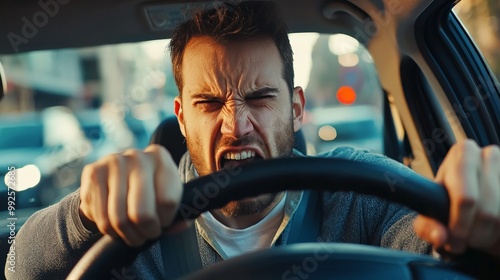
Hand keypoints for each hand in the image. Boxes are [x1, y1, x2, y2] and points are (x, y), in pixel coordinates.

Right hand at [79, 144, 187, 245]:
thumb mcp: (169, 195)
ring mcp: (112, 162)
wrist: (121, 171)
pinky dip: (109, 230)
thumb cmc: (151, 188)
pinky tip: (116, 225)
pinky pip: (100, 217)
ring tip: (133, 235)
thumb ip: (178, 213)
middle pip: (141, 214)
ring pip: (118, 219)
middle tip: (146, 235)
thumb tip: (182, 224)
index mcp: (160, 158)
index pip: (167, 202)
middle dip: (145, 233)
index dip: (166, 221)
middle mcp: (137, 157)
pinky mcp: (92, 172)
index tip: (163, 222)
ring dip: (127, 235)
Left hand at [414, 140, 499, 257]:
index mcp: (462, 153)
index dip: (460, 226)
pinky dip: (499, 233)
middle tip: (465, 244)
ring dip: (488, 237)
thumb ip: (427, 226)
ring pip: (499, 217)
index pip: (465, 198)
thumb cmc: (448, 200)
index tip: (453, 242)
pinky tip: (491, 234)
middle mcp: (489, 155)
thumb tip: (440, 237)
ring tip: (477, 239)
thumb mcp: (431, 211)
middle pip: (486, 211)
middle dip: (474, 236)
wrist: (473, 195)